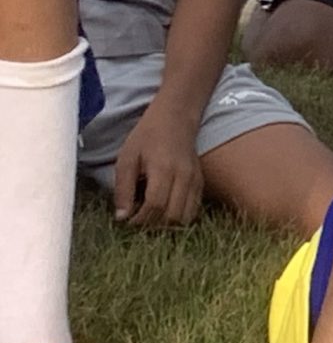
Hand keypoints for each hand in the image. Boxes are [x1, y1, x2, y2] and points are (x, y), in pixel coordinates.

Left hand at [114, 100, 204, 229]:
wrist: (175, 117)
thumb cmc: (147, 136)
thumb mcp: (127, 159)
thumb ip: (123, 189)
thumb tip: (122, 217)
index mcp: (164, 169)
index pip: (155, 205)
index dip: (140, 219)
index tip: (127, 221)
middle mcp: (184, 176)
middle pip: (172, 215)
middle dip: (152, 225)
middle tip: (138, 220)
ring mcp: (195, 179)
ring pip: (185, 216)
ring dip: (167, 224)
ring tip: (151, 217)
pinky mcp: (200, 182)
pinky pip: (193, 209)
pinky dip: (179, 216)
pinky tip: (164, 210)